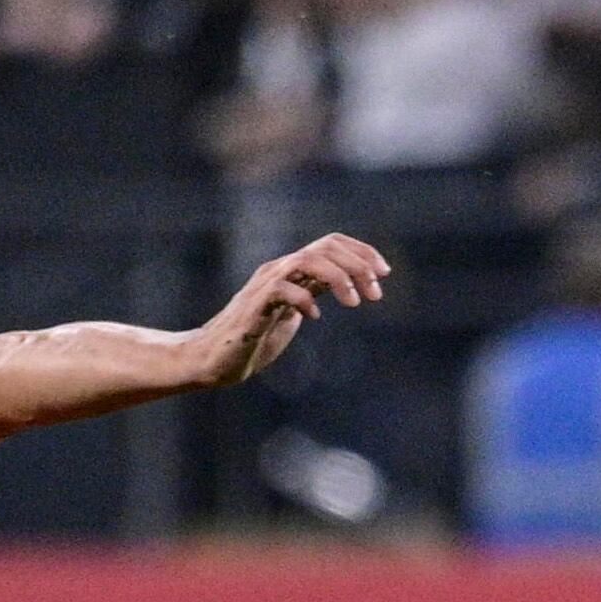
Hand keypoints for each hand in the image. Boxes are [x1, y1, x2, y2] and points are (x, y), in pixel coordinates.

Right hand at [188, 235, 389, 384]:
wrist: (215, 359)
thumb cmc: (254, 337)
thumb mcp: (295, 311)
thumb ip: (314, 292)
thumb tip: (350, 284)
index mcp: (291, 270)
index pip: (330, 242)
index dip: (361, 251)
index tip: (385, 273)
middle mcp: (278, 269)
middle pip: (324, 247)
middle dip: (357, 265)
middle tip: (375, 293)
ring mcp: (264, 286)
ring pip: (305, 260)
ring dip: (338, 277)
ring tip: (355, 302)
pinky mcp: (252, 307)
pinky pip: (281, 289)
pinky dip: (303, 298)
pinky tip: (315, 316)